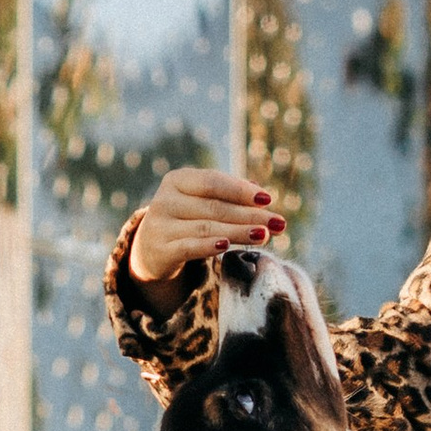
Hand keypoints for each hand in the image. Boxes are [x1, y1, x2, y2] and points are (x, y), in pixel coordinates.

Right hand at [127, 167, 284, 285]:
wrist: (152, 248)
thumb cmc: (187, 218)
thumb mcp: (203, 201)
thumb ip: (230, 195)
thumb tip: (262, 195)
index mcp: (178, 180)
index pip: (213, 182)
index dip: (241, 190)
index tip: (268, 199)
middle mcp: (165, 200)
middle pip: (214, 207)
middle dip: (249, 215)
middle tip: (278, 223)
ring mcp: (160, 225)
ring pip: (205, 227)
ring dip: (238, 232)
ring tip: (264, 235)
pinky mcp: (160, 250)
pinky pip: (188, 247)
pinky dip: (208, 246)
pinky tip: (227, 246)